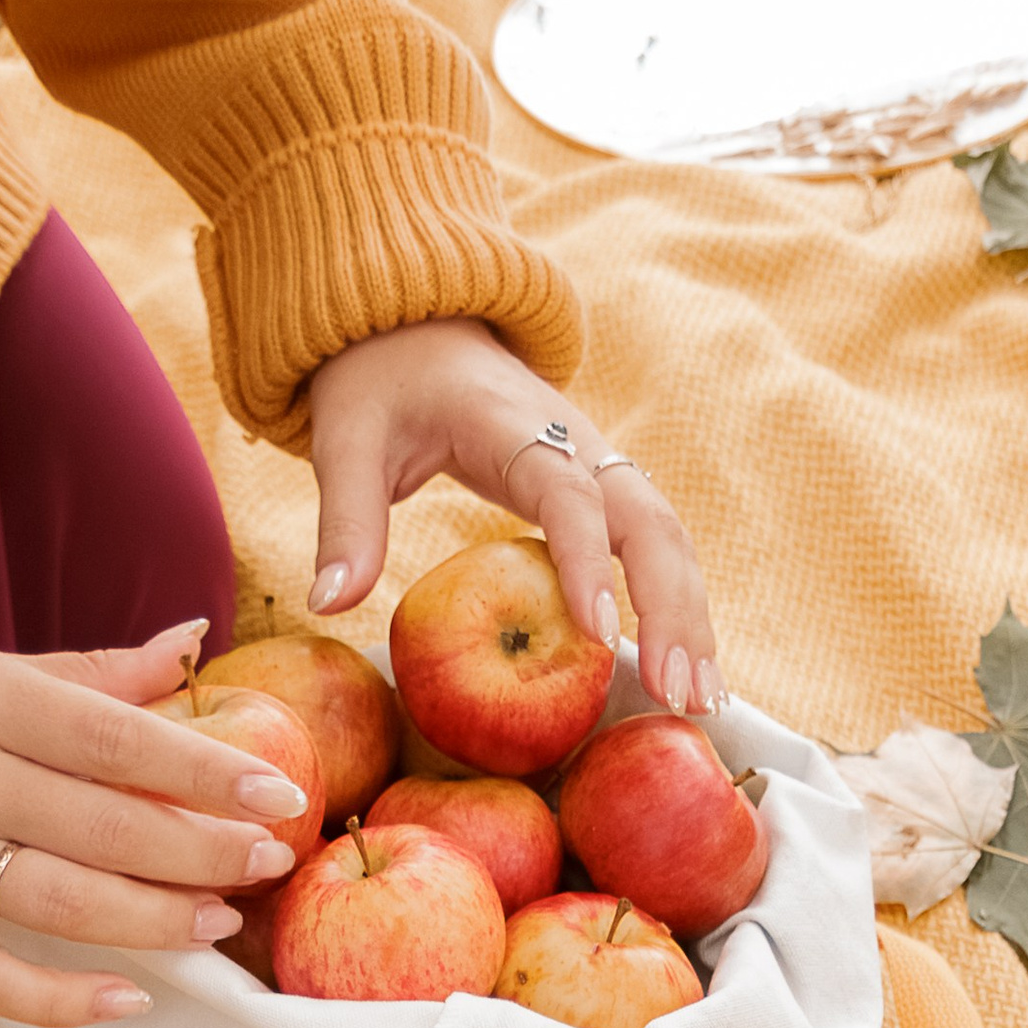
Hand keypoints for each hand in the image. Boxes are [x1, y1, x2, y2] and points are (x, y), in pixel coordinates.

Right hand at [0, 618, 309, 1027]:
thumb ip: (84, 672)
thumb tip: (192, 643)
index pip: (114, 739)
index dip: (205, 768)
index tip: (277, 790)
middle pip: (101, 828)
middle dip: (199, 850)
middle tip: (267, 859)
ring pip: (59, 905)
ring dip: (153, 921)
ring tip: (216, 920)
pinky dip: (60, 998)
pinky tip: (128, 998)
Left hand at [301, 319, 720, 712]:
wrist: (420, 326)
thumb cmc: (382, 385)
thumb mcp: (347, 442)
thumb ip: (345, 521)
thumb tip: (326, 604)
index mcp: (514, 423)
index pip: (567, 492)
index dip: (586, 559)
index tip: (598, 632)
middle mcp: (576, 441)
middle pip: (651, 522)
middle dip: (673, 608)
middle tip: (678, 694)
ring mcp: (599, 465)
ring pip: (669, 539)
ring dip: (690, 617)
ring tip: (701, 701)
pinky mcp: (603, 489)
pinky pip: (656, 548)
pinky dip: (678, 607)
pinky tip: (684, 673)